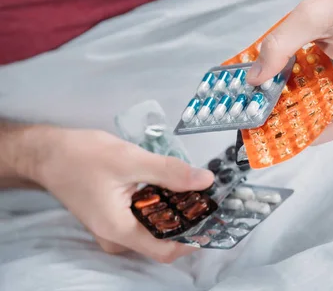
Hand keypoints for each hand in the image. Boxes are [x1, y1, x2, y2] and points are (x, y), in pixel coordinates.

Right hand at [37, 128, 213, 261]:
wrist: (48, 153)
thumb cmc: (84, 156)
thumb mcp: (130, 160)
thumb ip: (169, 172)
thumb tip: (205, 181)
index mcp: (120, 231)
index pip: (166, 250)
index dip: (194, 236)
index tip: (215, 214)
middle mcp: (116, 238)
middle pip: (161, 238)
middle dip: (186, 218)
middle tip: (208, 193)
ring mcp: (113, 228)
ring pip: (152, 226)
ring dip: (173, 209)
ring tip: (192, 184)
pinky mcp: (112, 215)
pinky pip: (142, 216)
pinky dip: (158, 203)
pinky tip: (168, 183)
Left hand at [247, 0, 332, 143]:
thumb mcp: (310, 13)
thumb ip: (280, 46)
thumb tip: (257, 76)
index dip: (313, 135)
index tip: (283, 130)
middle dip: (301, 110)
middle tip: (271, 100)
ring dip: (311, 93)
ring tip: (283, 78)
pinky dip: (323, 81)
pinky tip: (305, 64)